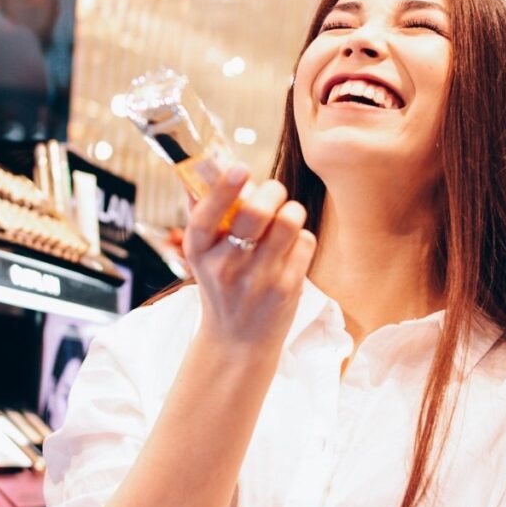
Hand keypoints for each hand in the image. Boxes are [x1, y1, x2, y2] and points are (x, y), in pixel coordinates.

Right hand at [183, 166, 316, 351]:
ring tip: (287, 216)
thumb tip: (201, 165)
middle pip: (256, 213)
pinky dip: (302, 238)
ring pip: (288, 222)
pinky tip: (292, 249)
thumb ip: (203, 211)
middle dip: (272, 191)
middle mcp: (226, 267)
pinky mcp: (287, 289)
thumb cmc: (222, 286)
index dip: (224, 189)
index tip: (241, 169)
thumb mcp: (203, 255)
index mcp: (199, 252)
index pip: (206, 216)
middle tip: (273, 192)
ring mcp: (258, 280)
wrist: (237, 341)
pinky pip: (305, 242)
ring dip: (292, 210)